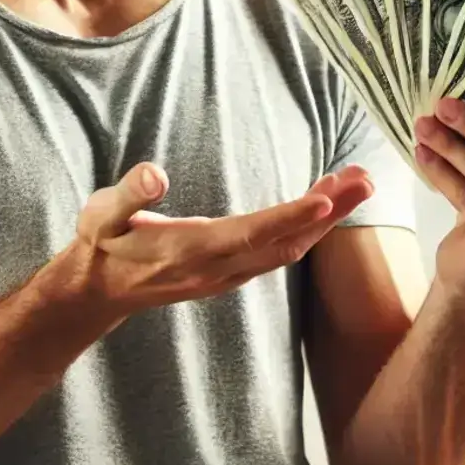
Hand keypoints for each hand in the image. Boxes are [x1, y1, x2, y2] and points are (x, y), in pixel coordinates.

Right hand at [71, 162, 373, 318]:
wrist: (98, 291)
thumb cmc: (102, 245)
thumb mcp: (101, 215)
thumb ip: (127, 195)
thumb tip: (154, 174)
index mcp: (191, 250)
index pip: (251, 234)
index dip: (290, 218)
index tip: (327, 200)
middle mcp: (218, 268)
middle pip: (285, 243)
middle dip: (329, 214)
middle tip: (365, 178)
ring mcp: (228, 275)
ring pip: (288, 250)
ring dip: (325, 219)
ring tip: (355, 182)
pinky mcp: (232, 273)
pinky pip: (280, 251)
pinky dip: (308, 227)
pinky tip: (323, 204)